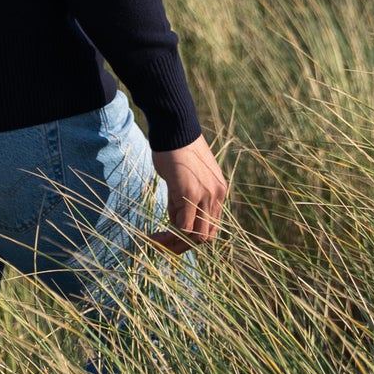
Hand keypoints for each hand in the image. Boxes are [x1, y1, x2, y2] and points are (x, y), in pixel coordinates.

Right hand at [149, 134, 228, 253]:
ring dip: (175, 244)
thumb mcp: (187, 177)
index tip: (173, 237)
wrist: (175, 128)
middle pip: (206, 236)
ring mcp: (205, 195)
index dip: (193, 236)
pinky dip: (168, 236)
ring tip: (156, 241)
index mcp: (219, 191)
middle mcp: (217, 195)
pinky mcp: (189, 194)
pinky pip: (182, 227)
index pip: (212, 226)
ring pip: (195, 236)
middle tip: (164, 245)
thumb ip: (188, 197)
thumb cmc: (176, 149)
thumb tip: (176, 220)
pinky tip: (154, 234)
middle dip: (184, 245)